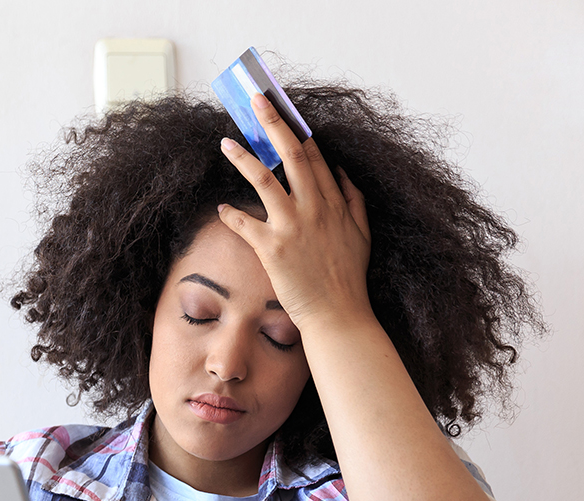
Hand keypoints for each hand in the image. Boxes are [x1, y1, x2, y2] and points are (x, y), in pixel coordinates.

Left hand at [217, 92, 372, 330]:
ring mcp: (293, 227)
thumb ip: (354, 198)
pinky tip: (220, 208)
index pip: (315, 157)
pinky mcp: (272, 249)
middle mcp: (314, 208)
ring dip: (244, 158)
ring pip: (265, 180)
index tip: (283, 110)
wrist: (338, 315)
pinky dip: (230, 214)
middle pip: (292, 154)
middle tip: (256, 101)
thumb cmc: (348, 277)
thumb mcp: (362, 232)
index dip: (297, 131)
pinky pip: (245, 224)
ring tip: (226, 142)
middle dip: (273, 123)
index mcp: (334, 202)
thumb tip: (342, 172)